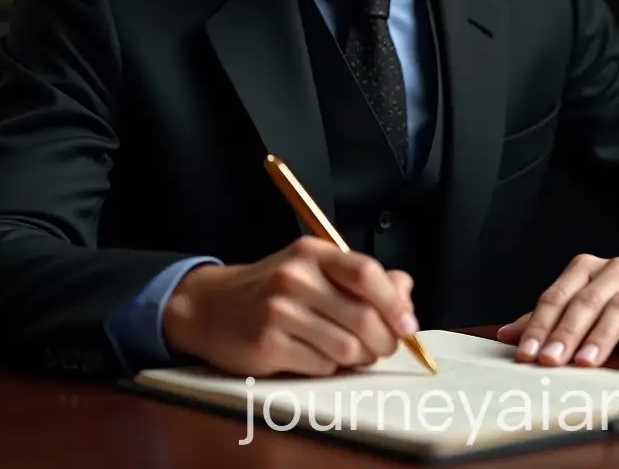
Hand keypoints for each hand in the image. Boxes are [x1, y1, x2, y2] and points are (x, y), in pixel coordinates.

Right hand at [162, 236, 417, 375]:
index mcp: (312, 252)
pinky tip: (318, 355)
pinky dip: (329, 366)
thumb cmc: (272, 288)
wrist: (211, 306)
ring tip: (352, 352)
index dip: (394, 302)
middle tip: (384, 347)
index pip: (366, 273)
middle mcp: (295, 276)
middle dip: (384, 340)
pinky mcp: (267, 344)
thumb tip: (404, 289)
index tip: (407, 324)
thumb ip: (360, 277)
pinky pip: (321, 365)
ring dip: (358, 357)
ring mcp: (278, 310)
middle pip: (362, 316)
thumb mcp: (314, 268)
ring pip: (346, 346)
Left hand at [496, 253, 618, 366]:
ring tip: (588, 362)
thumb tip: (507, 334)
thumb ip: (550, 317)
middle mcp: (615, 270)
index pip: (557, 297)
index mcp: (586, 269)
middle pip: (585, 302)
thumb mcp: (587, 299)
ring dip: (603, 336)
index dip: (540, 324)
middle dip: (566, 333)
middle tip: (551, 361)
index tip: (527, 352)